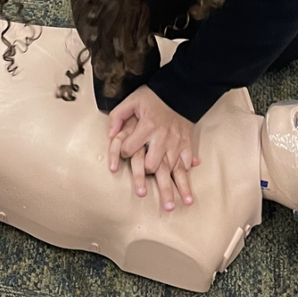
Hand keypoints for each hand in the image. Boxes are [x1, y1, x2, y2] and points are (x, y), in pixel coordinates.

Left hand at [107, 85, 198, 210]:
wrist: (180, 90)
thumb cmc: (153, 96)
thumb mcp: (132, 100)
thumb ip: (118, 116)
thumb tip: (110, 134)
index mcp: (147, 127)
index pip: (129, 148)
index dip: (122, 153)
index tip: (123, 154)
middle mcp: (161, 138)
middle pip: (152, 165)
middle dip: (146, 178)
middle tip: (143, 193)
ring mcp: (176, 142)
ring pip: (172, 169)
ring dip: (172, 188)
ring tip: (171, 206)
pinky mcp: (187, 143)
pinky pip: (186, 162)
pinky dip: (186, 175)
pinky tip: (187, 192)